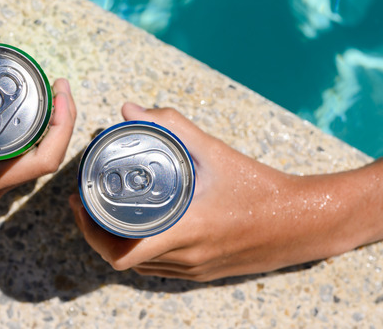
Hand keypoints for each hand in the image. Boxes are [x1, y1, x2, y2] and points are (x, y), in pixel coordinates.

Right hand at [0, 34, 76, 204]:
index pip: (45, 159)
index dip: (63, 124)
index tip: (61, 90)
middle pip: (46, 157)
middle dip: (61, 120)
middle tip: (59, 86)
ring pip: (36, 158)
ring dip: (50, 127)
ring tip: (51, 93)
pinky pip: (22, 158)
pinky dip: (33, 133)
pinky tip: (33, 108)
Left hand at [69, 104, 357, 281]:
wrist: (302, 223)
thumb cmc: (261, 188)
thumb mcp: (216, 153)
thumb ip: (173, 127)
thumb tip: (130, 109)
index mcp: (186, 232)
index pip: (121, 253)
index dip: (90, 233)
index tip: (80, 203)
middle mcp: (187, 259)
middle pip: (123, 259)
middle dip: (97, 234)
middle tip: (87, 203)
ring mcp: (195, 270)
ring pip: (140, 266)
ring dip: (118, 242)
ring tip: (107, 211)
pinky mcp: (203, 273)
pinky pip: (160, 268)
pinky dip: (142, 250)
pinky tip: (141, 225)